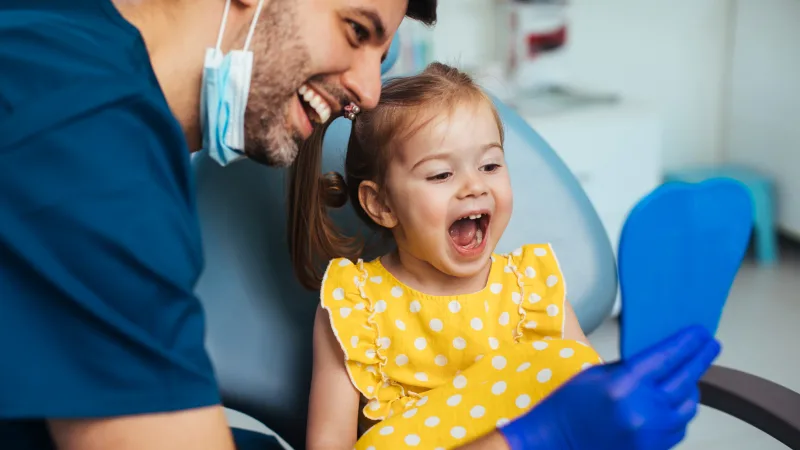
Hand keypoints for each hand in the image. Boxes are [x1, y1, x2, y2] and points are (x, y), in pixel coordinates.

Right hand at [499, 325, 720, 449]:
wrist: (556, 442)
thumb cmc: (570, 406)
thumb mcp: (597, 375)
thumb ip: (631, 368)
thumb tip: (661, 357)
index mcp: (624, 386)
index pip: (667, 358)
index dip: (687, 343)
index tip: (700, 332)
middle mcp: (642, 410)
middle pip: (684, 380)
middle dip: (700, 359)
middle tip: (710, 345)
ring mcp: (650, 434)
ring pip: (687, 406)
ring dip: (691, 388)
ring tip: (689, 376)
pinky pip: (679, 428)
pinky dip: (680, 413)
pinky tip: (674, 403)